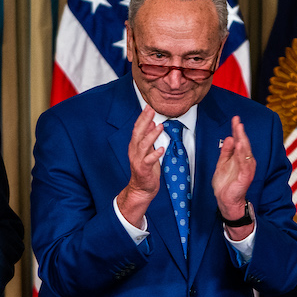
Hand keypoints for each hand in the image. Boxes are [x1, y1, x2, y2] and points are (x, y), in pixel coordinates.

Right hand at [116, 106, 163, 226]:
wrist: (142, 189)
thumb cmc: (146, 170)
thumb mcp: (147, 151)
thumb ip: (148, 138)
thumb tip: (153, 123)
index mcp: (135, 146)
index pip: (137, 128)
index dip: (142, 117)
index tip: (148, 106)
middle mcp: (134, 151)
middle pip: (138, 133)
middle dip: (144, 121)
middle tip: (151, 110)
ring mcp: (137, 160)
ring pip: (143, 145)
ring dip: (151, 135)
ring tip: (159, 126)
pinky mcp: (143, 170)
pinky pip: (148, 161)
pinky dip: (155, 154)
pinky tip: (162, 148)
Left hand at [213, 116, 256, 239]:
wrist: (226, 200)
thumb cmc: (226, 184)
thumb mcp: (223, 163)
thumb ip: (226, 151)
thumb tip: (230, 138)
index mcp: (240, 158)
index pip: (240, 141)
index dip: (237, 130)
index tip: (235, 119)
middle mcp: (246, 162)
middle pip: (244, 144)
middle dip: (240, 132)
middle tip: (237, 121)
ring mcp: (246, 169)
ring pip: (246, 152)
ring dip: (243, 140)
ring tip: (239, 130)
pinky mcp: (245, 176)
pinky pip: (245, 164)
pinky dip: (243, 155)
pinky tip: (240, 146)